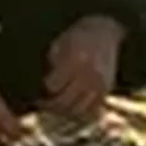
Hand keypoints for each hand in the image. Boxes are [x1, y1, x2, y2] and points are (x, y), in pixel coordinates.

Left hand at [43, 13, 126, 127]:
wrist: (104, 32)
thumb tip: (44, 89)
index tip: (39, 92)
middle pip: (65, 101)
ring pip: (78, 110)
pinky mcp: (107, 90)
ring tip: (57, 108)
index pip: (53, 86)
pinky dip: (81, 113)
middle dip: (51, 106)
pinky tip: (72, 109)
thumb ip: (52, 67)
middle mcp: (88, 74)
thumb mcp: (59, 46)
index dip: (44, 91)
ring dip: (65, 112)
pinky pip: (92, 111)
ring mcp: (99, 84)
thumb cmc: (76, 38)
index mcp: (74, 61)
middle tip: (43, 104)